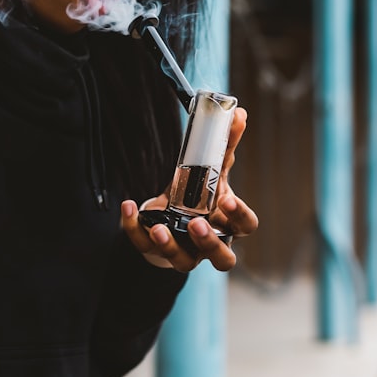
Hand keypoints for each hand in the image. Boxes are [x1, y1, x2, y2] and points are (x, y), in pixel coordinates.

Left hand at [120, 107, 257, 271]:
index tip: (227, 201)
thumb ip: (223, 145)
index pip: (246, 227)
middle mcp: (210, 243)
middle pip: (223, 258)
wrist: (169, 214)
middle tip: (196, 223)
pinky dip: (135, 229)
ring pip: (184, 262)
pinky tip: (130, 207)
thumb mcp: (211, 170)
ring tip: (160, 228)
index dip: (240, 217)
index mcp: (229, 223)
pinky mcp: (156, 251)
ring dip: (171, 246)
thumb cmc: (198, 195)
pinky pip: (145, 247)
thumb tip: (237, 113)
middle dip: (209, 243)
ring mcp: (184, 252)